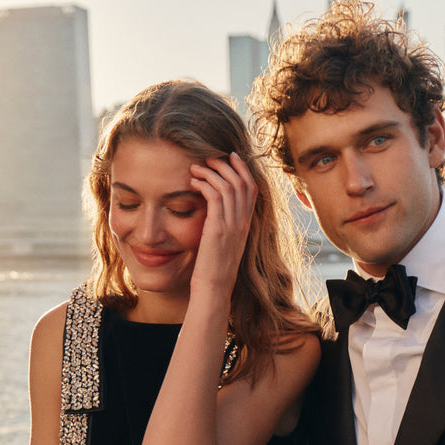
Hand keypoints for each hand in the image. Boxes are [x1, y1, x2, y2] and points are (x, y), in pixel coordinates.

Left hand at [188, 152, 257, 305]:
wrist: (214, 288)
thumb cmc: (214, 269)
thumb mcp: (224, 244)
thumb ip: (224, 226)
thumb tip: (214, 211)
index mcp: (246, 225)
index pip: (251, 189)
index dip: (242, 169)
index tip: (230, 157)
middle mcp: (242, 223)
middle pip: (242, 182)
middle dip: (226, 164)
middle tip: (209, 157)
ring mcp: (232, 225)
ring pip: (228, 185)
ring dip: (211, 171)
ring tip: (196, 168)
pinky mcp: (218, 228)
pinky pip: (215, 196)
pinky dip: (204, 184)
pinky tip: (193, 182)